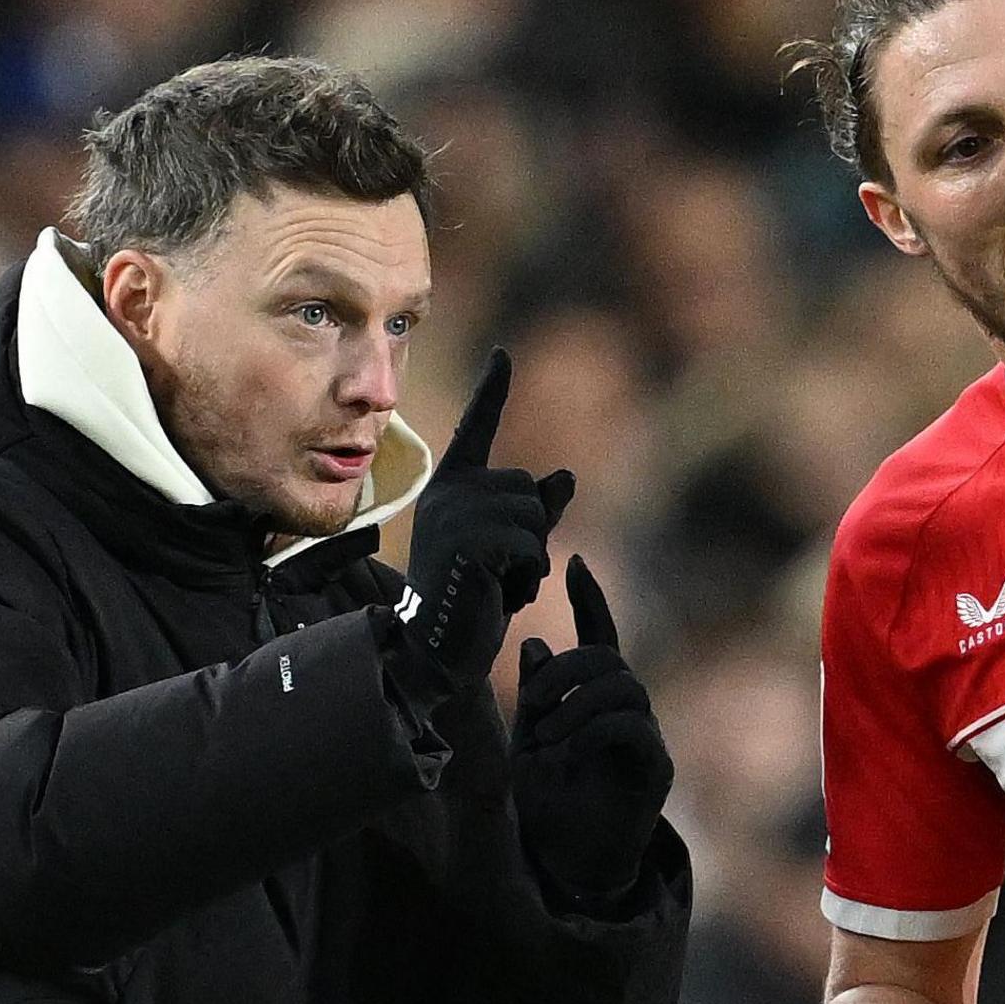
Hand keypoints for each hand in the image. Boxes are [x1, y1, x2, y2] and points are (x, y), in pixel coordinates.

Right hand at [396, 350, 569, 684]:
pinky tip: (497, 594)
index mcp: (452, 487)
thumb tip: (566, 475)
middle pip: (529, 490)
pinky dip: (527, 576)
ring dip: (531, 560)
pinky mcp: (467, 539)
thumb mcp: (512, 551)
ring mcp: (454, 513)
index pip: (476, 429)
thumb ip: (537, 513)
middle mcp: (449, 491)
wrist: (439, 648)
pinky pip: (530, 545)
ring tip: (496, 584)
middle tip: (496, 574)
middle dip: (532, 537)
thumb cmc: (475, 600)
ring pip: (534, 518)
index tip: (503, 354)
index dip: (493, 390)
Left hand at [515, 557, 671, 904]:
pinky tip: (568, 756)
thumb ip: (535, 698)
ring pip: (623, 687)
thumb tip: (536, 644)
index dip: (591, 601)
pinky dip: (594, 733)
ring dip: (576, 706)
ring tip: (547, 738)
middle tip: (536, 707)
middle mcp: (628, 713)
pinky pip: (632, 727)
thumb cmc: (545, 805)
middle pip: (610, 660)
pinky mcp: (655, 770)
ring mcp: (645, 740)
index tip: (576, 565)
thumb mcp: (527, 742)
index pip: (601, 638)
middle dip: (568, 672)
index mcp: (595, 701)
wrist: (564, 864)